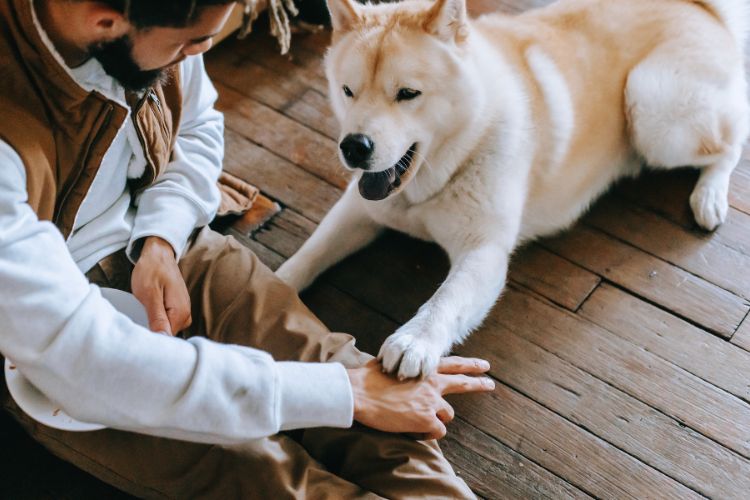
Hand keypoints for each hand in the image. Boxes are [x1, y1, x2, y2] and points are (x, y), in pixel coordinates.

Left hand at [131, 236, 191, 335]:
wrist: (158, 254)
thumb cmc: (152, 270)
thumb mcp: (149, 294)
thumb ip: (157, 318)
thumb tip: (162, 339)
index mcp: (181, 313)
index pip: (168, 340)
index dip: (152, 341)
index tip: (138, 337)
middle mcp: (186, 315)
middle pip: (168, 336)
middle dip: (153, 333)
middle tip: (137, 323)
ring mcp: (183, 312)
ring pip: (167, 330)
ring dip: (154, 326)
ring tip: (142, 314)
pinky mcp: (178, 309)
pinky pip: (167, 322)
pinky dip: (156, 320)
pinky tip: (148, 312)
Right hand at [347, 356, 494, 439]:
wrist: (360, 393)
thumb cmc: (368, 379)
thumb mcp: (390, 364)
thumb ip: (402, 367)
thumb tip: (395, 367)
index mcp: (423, 369)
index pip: (453, 364)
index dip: (470, 365)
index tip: (484, 366)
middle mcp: (432, 384)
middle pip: (462, 384)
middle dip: (478, 384)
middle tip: (490, 384)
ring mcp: (431, 402)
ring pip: (446, 415)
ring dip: (435, 419)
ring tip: (416, 420)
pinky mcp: (426, 419)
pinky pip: (436, 432)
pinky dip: (426, 434)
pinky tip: (413, 431)